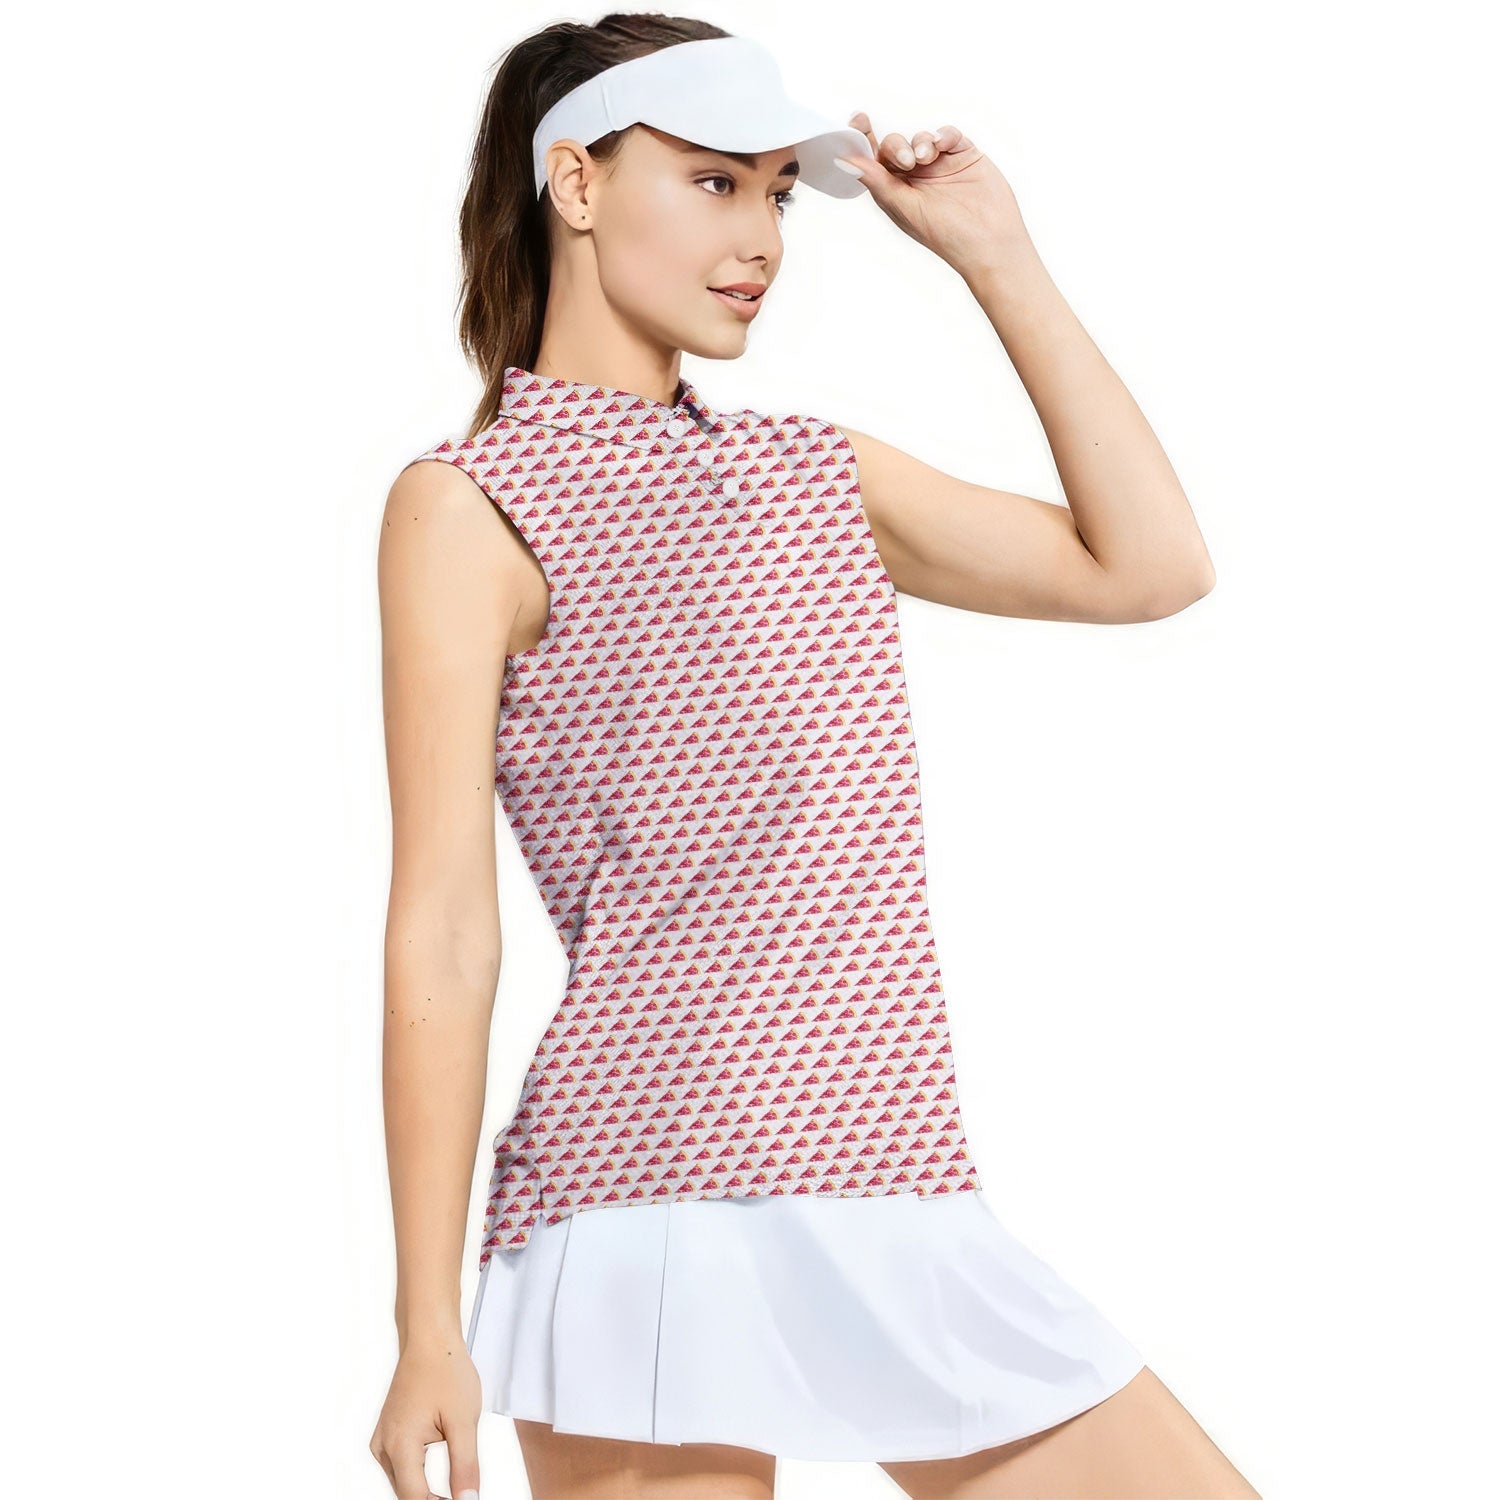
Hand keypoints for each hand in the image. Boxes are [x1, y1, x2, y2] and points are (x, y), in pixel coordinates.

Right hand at [369, 1335, 482, 1498]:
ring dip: (424, 1491)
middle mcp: (383, 1445)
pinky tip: (436, 1476)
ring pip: (402, 1482)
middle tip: (462, 1497)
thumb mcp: (464, 1421)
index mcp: (400, 1444)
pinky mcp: (388, 1433)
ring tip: (454, 1490)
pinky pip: (400, 1466)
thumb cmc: (445, 1370)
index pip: (415, 1498)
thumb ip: (465, 1465)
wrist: (430, 1339)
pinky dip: (417, 1476)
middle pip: (406, 1494)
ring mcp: (382, 1439)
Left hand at [838, 112, 1031, 276]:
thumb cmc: (947, 236)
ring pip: (920, 138)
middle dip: (896, 147)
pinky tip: (942, 146)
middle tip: (906, 160)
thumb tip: (846, 161)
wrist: (990, 241)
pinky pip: (947, 134)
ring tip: (925, 158)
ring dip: (920, 143)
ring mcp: (940, 166)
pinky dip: (942, 135)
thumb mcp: (905, 209)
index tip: (857, 120)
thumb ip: (878, 182)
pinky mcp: (963, 155)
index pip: (874, 162)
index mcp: (897, 193)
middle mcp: (916, 179)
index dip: (863, 140)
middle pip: (894, 146)